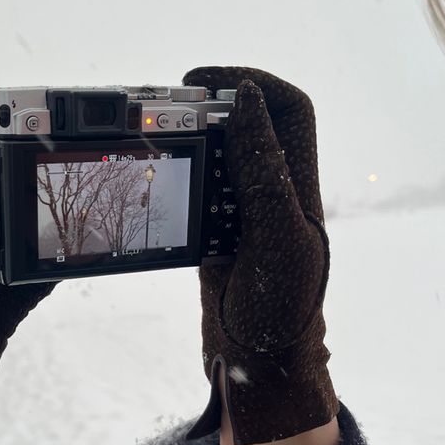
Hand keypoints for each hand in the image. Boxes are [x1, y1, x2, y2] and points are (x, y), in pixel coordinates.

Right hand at [183, 66, 338, 444]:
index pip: (288, 108)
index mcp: (297, 184)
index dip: (251, 82)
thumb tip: (247, 100)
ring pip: (216, 154)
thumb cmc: (281, 308)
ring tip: (147, 141)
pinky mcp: (214, 231)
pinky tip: (149, 180)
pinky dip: (172, 177)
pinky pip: (194, 188)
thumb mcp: (276, 235)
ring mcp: (241, 209)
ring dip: (184, 142)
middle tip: (160, 111)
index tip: (200, 82)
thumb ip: (263, 169)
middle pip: (246, 123)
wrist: (259, 362)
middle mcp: (271, 189)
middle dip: (205, 109)